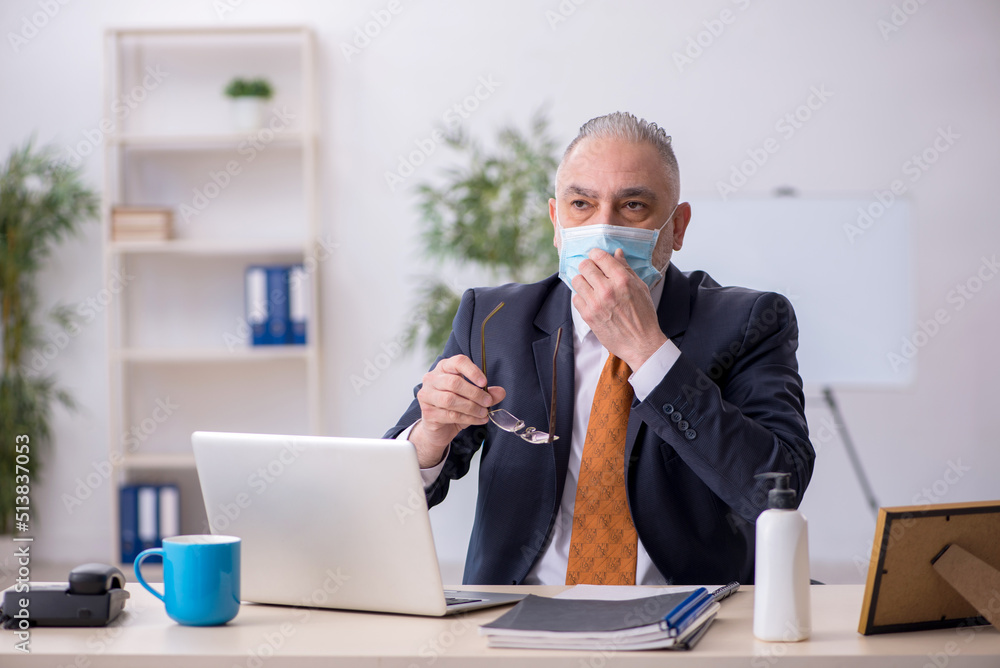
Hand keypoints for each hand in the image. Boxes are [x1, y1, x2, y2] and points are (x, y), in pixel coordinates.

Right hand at [410, 354, 505, 467]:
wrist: (439, 429)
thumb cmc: (456, 408)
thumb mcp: (473, 399)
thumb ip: (487, 393)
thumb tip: (501, 392)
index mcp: (444, 368)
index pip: (457, 362)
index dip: (472, 371)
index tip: (485, 383)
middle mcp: (432, 379)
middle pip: (454, 382)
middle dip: (475, 393)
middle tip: (488, 402)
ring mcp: (427, 395)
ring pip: (450, 400)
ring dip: (472, 407)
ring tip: (484, 412)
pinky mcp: (428, 413)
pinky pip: (450, 415)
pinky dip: (468, 418)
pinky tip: (479, 420)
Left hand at [572, 248, 667, 370]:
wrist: (641, 343)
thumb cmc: (644, 315)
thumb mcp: (641, 288)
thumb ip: (626, 269)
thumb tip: (616, 253)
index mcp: (622, 279)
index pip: (599, 256)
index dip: (596, 254)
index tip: (596, 257)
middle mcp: (607, 289)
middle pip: (584, 265)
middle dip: (588, 266)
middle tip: (592, 272)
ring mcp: (595, 303)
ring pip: (576, 280)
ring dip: (583, 281)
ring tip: (591, 287)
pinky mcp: (588, 316)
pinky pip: (575, 298)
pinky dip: (581, 298)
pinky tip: (591, 301)